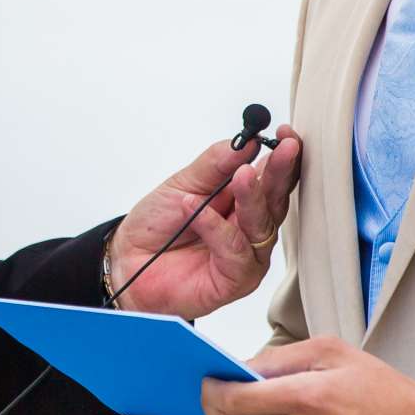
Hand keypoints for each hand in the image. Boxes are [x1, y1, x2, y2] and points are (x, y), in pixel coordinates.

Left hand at [106, 128, 302, 317]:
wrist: (129, 260)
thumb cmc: (158, 225)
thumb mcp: (184, 183)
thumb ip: (216, 163)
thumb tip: (246, 141)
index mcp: (243, 201)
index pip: (273, 178)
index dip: (283, 157)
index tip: (286, 135)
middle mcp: (250, 228)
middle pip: (276, 199)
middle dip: (279, 172)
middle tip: (284, 148)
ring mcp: (247, 255)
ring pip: (261, 225)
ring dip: (252, 197)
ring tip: (241, 175)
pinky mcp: (235, 279)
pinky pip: (235, 251)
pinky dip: (216, 228)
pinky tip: (198, 211)